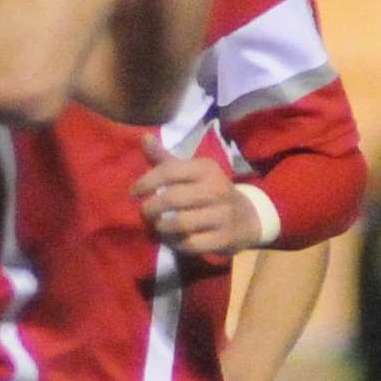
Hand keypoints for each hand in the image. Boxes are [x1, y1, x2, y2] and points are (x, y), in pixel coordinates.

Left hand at [133, 133, 261, 254]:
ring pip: (181, 223)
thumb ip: (165, 159)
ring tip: (156, 226)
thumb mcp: (191, 172)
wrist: (247, 217)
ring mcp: (223, 214)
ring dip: (161, 227)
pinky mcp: (224, 238)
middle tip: (144, 213)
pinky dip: (175, 243)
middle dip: (151, 207)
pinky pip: (191, 244)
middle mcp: (217, 188)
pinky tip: (171, 239)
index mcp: (206, 168)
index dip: (147, 182)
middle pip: (173, 198)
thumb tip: (143, 136)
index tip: (133, 192)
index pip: (170, 171)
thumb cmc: (210, 191)